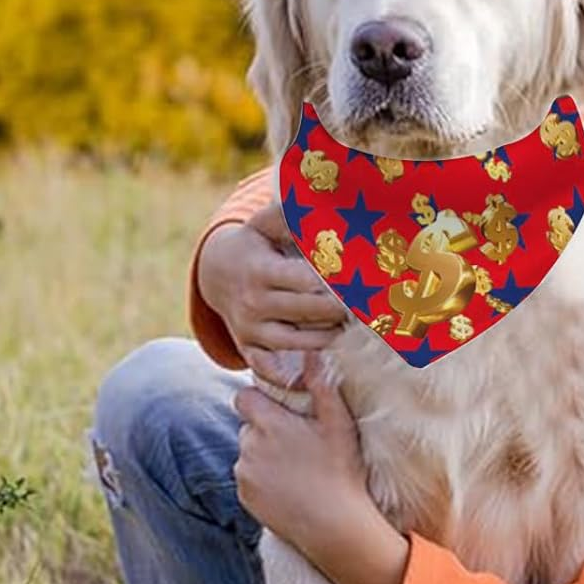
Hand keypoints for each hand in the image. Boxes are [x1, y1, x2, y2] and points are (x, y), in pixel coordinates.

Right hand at [199, 200, 345, 386]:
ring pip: (298, 343)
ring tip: (352, 327)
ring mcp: (251, 330)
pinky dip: (291, 376)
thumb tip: (322, 207)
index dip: (337, 282)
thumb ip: (291, 216)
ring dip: (330, 338)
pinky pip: (270, 370)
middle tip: (368, 305)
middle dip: (340, 309)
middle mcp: (254, 303)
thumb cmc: (254, 245)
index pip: (307, 282)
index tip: (361, 280)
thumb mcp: (264, 224)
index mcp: (261, 271)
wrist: (216, 275)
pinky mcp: (249, 350)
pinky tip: (318, 373)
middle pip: (309, 312)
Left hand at [233, 360, 408, 583]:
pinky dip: (262, 479)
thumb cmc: (341, 471)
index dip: (260, 400)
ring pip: (247, 453)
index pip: (244, 397)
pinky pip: (248, 478)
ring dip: (263, 454)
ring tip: (296, 468)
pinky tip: (289, 486)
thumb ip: (321, 386)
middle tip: (297, 441)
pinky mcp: (245, 498)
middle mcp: (249, 446)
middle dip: (265, 429)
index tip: (281, 409)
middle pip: (248, 426)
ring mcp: (244, 474)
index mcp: (269, 424)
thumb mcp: (338, 424)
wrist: (334, 526)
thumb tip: (310, 353)